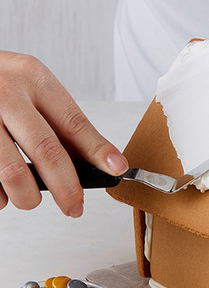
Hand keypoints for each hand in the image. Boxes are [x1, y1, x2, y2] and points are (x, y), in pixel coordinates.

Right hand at [0, 51, 128, 215]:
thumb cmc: (4, 86)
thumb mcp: (36, 90)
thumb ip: (62, 124)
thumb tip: (98, 163)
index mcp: (35, 80)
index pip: (74, 123)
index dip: (99, 151)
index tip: (117, 169)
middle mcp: (7, 94)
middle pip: (47, 150)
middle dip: (67, 188)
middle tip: (74, 207)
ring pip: (12, 172)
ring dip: (28, 197)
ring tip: (31, 199)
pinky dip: (0, 196)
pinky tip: (5, 193)